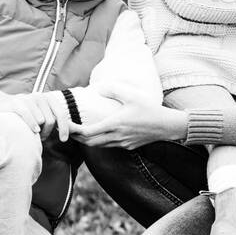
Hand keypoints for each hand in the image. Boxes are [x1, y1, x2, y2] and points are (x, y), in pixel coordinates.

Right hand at [0, 92, 61, 137]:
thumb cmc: (21, 118)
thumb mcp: (39, 117)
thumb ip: (55, 121)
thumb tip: (77, 130)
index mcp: (46, 99)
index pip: (60, 113)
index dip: (65, 127)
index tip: (64, 140)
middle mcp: (38, 96)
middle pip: (51, 120)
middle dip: (48, 133)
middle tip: (41, 138)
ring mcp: (26, 98)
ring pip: (41, 120)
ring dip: (38, 132)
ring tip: (32, 134)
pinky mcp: (14, 102)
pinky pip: (28, 115)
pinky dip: (32, 124)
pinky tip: (33, 131)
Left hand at [71, 81, 186, 149]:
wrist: (167, 126)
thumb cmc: (150, 109)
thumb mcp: (132, 96)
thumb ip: (114, 90)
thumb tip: (99, 88)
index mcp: (114, 124)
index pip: (88, 132)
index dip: (75, 131)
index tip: (68, 125)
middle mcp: (116, 136)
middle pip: (90, 142)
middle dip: (78, 138)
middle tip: (70, 131)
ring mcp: (123, 143)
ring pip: (99, 146)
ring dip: (89, 141)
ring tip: (82, 133)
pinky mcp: (129, 146)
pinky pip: (110, 146)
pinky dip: (101, 142)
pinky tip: (101, 134)